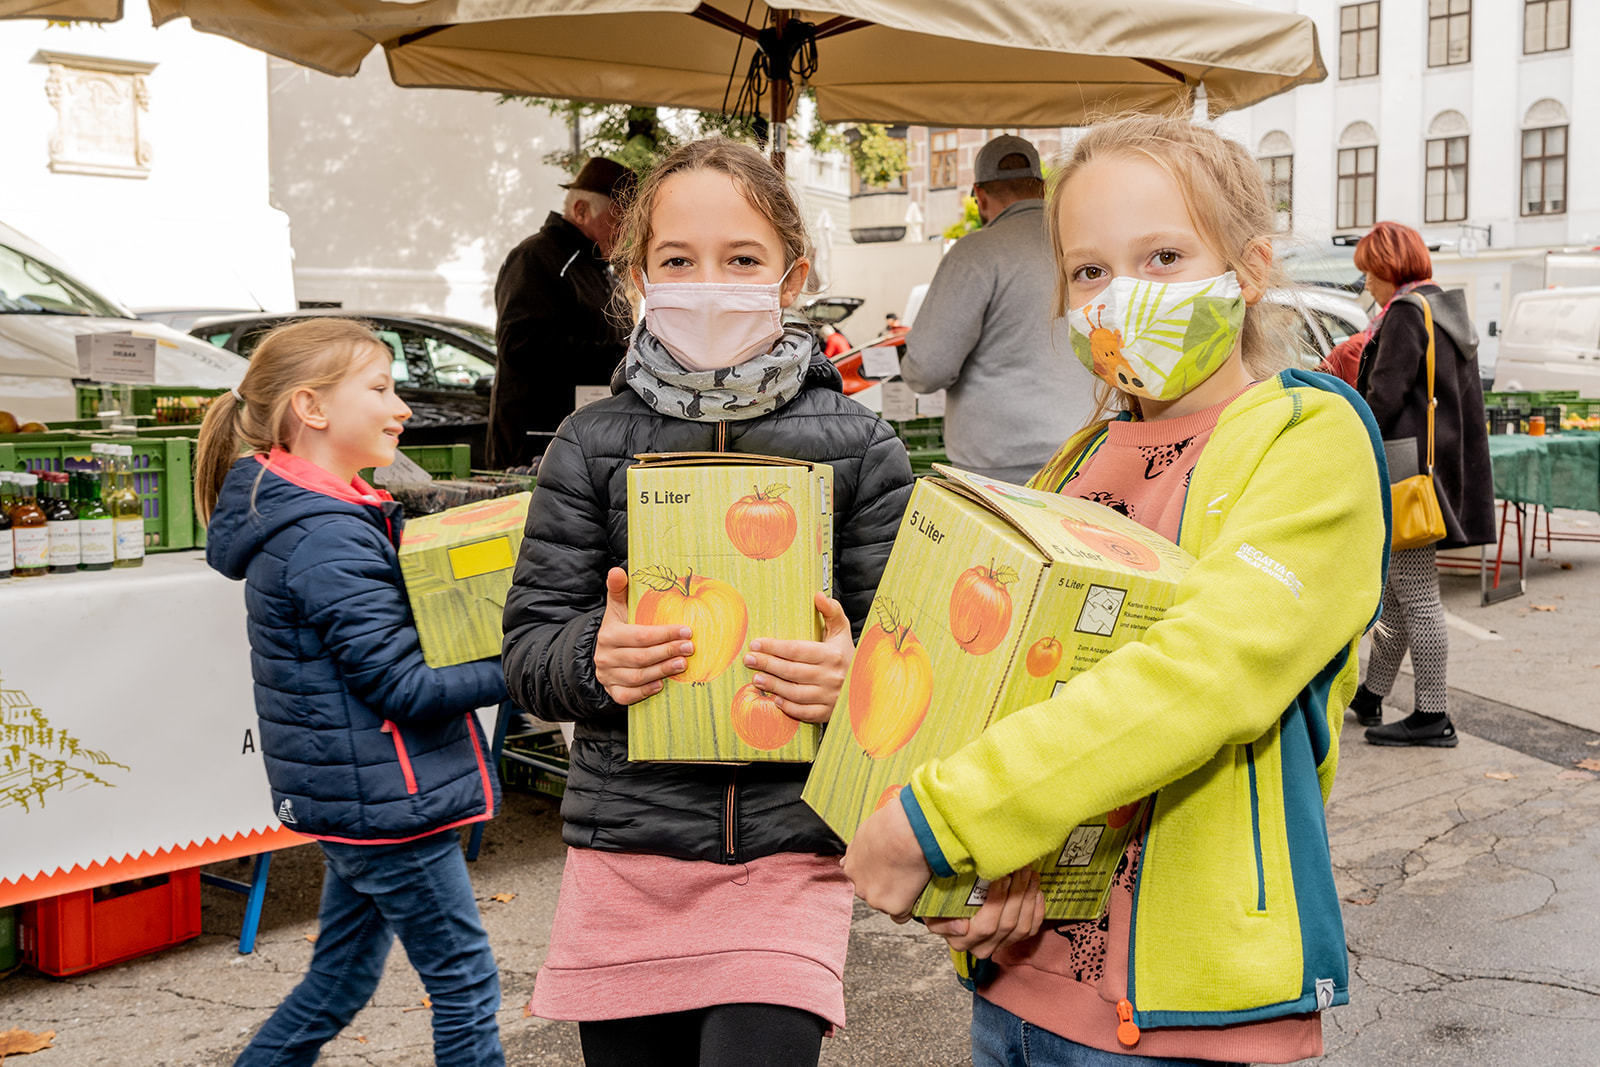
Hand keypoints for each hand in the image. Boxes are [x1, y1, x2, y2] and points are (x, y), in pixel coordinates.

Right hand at [593, 567, 692, 704]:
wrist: (603, 655)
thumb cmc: (619, 629)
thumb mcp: (617, 609)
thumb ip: (619, 590)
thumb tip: (617, 570)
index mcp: (608, 634)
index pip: (640, 635)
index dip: (665, 634)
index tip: (687, 630)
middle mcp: (605, 656)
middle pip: (641, 657)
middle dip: (668, 652)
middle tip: (690, 648)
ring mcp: (607, 676)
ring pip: (637, 676)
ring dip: (662, 671)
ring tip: (682, 664)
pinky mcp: (612, 691)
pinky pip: (627, 695)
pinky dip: (644, 691)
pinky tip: (661, 685)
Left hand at [743, 593, 852, 723]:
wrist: (866, 685)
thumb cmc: (846, 655)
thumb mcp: (842, 631)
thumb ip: (831, 611)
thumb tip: (818, 595)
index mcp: (833, 654)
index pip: (797, 650)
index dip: (774, 647)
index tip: (756, 644)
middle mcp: (832, 676)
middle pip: (792, 671)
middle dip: (767, 665)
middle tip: (749, 660)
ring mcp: (830, 696)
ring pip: (795, 693)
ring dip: (773, 686)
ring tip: (755, 679)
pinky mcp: (828, 712)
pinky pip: (804, 712)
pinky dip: (788, 707)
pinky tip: (774, 699)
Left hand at [842, 791, 932, 921]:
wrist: (907, 831)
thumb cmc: (892, 824)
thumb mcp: (866, 832)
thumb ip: (858, 848)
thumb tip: (848, 855)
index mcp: (851, 866)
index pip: (862, 879)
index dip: (878, 875)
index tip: (888, 870)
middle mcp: (859, 885)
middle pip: (874, 893)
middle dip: (886, 886)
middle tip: (903, 871)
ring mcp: (875, 898)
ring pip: (887, 905)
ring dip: (899, 896)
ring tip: (912, 877)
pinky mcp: (893, 907)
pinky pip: (902, 916)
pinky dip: (910, 907)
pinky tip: (917, 891)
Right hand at [925, 868, 1044, 959]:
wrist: (953, 912)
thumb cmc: (943, 906)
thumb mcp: (933, 911)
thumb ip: (940, 920)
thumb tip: (963, 927)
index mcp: (962, 942)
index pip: (986, 926)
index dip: (997, 900)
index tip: (1002, 876)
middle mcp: (982, 948)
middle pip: (1007, 923)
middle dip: (1017, 892)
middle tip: (1020, 868)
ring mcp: (1001, 946)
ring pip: (1022, 926)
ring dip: (1028, 897)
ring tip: (1028, 872)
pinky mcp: (1015, 940)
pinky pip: (1032, 928)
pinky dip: (1037, 908)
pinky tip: (1035, 889)